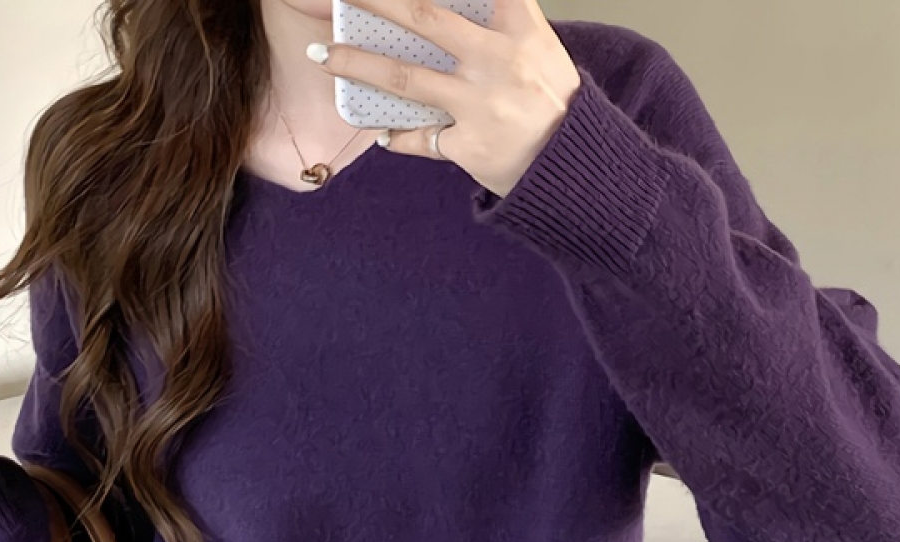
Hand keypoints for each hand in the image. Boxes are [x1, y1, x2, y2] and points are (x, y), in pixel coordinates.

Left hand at [308, 0, 581, 197]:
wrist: (575, 167)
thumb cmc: (558, 103)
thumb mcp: (541, 48)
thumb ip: (506, 18)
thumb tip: (464, 6)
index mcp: (519, 28)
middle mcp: (496, 61)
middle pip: (423, 18)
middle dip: (375, 1)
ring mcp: (479, 105)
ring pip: (405, 78)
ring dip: (357, 64)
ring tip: (324, 54)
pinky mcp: (467, 146)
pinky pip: (421, 138)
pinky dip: (398, 135)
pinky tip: (380, 131)